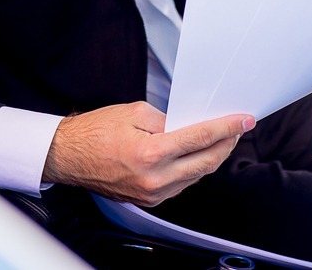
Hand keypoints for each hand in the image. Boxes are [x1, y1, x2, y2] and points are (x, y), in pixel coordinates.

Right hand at [41, 101, 254, 205]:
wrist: (67, 156)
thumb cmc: (95, 131)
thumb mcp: (134, 112)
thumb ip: (167, 119)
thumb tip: (191, 125)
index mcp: (151, 153)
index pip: (200, 138)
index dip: (227, 128)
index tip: (244, 120)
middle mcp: (155, 178)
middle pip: (206, 162)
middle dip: (227, 143)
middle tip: (238, 128)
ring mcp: (153, 193)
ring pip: (197, 175)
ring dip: (213, 156)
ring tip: (221, 138)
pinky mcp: (149, 200)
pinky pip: (182, 183)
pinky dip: (195, 168)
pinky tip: (198, 154)